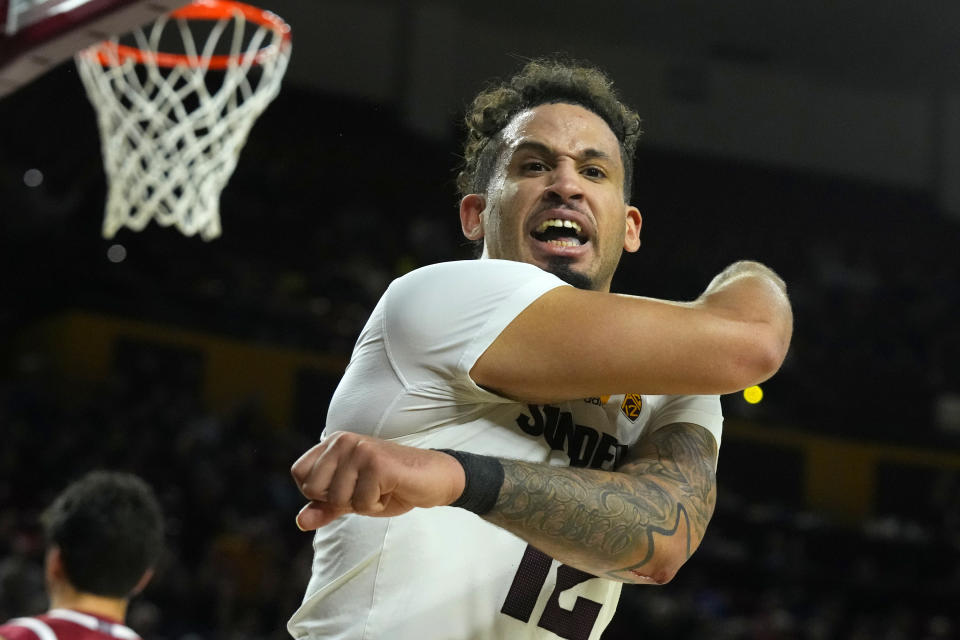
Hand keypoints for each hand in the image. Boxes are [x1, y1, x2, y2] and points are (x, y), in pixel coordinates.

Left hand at [290, 431, 465, 529]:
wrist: (432, 478)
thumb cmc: (390, 486)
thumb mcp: (352, 499)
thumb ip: (325, 507)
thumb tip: (300, 521)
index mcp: (334, 442)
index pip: (299, 474)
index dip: (318, 492)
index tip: (345, 489)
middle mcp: (344, 441)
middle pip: (314, 489)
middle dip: (339, 500)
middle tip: (365, 489)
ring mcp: (361, 450)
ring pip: (337, 499)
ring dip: (361, 504)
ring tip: (380, 489)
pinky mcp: (377, 464)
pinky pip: (361, 503)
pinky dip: (376, 506)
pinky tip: (390, 490)